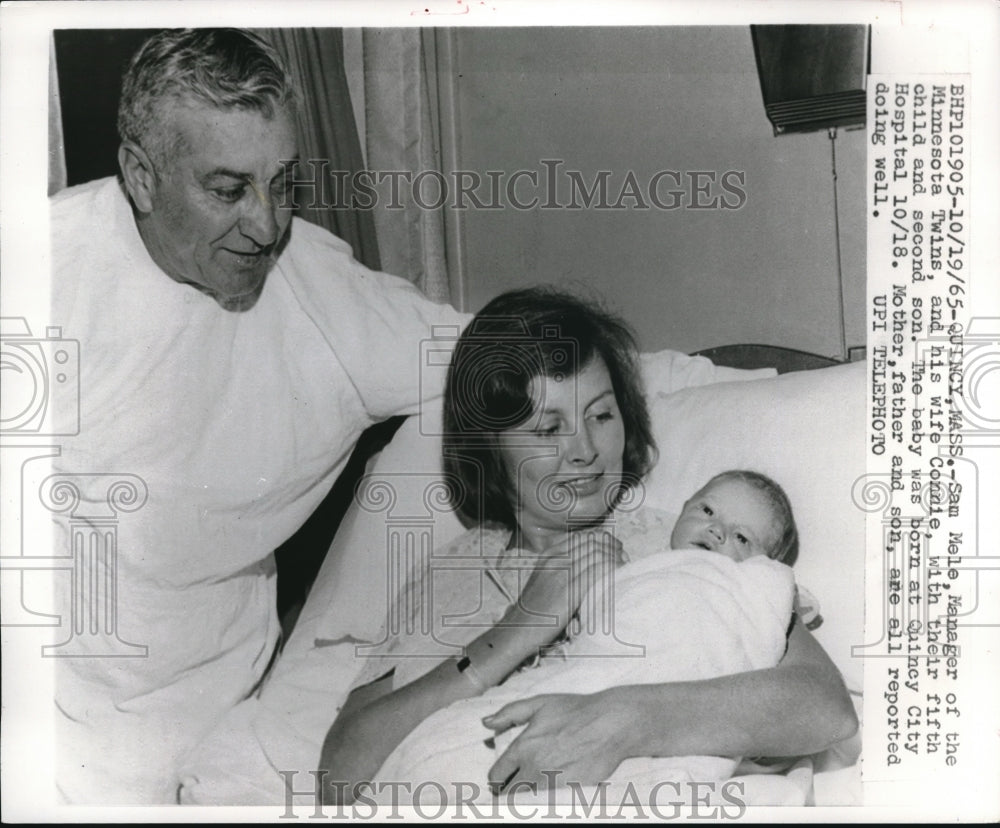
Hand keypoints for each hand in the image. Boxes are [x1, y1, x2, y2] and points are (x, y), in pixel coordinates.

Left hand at [482, 690, 637, 790]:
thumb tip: (486, 723)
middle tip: (513, 786)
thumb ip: (509, 713)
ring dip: (530, 791)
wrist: (610, 724)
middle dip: (509, 789)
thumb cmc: (576, 710)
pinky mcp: (570, 791)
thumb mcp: (539, 704)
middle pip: (511, 791)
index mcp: (523, 747)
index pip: (497, 774)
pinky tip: (556, 782)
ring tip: (537, 781)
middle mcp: (534, 767)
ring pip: (531, 795)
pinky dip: (550, 793)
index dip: (495, 779)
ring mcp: (552, 782)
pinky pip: (552, 798)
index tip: (498, 781)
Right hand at [503, 530, 626, 654]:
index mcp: (549, 553)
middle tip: (624, 556)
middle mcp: (555, 560)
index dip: (604, 538)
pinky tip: (619, 575)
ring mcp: (561, 574)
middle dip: (612, 547)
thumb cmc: (536, 607)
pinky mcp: (568, 592)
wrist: (518, 628)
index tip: (615, 546)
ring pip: (597, 556)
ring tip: (624, 565)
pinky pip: (596, 573)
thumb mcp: (544, 577)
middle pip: (592, 544)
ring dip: (615, 559)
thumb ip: (563, 564)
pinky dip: (611, 571)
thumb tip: (592, 558)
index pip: (583, 536)